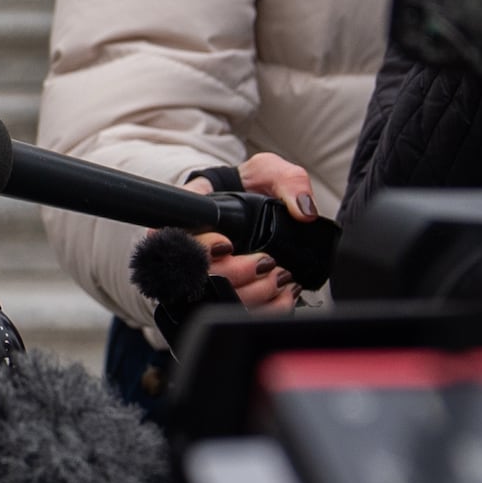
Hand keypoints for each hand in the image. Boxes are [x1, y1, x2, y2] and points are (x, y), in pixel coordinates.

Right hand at [198, 154, 317, 312]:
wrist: (253, 205)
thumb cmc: (252, 185)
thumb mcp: (269, 171)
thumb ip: (289, 182)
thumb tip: (304, 212)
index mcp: (189, 220)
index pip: (177, 242)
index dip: (200, 250)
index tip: (227, 245)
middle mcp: (192, 252)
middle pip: (199, 278)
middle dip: (237, 274)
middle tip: (267, 263)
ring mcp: (207, 276)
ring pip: (216, 300)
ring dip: (254, 293)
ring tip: (280, 278)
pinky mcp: (227, 294)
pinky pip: (237, 311)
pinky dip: (266, 308)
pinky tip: (284, 295)